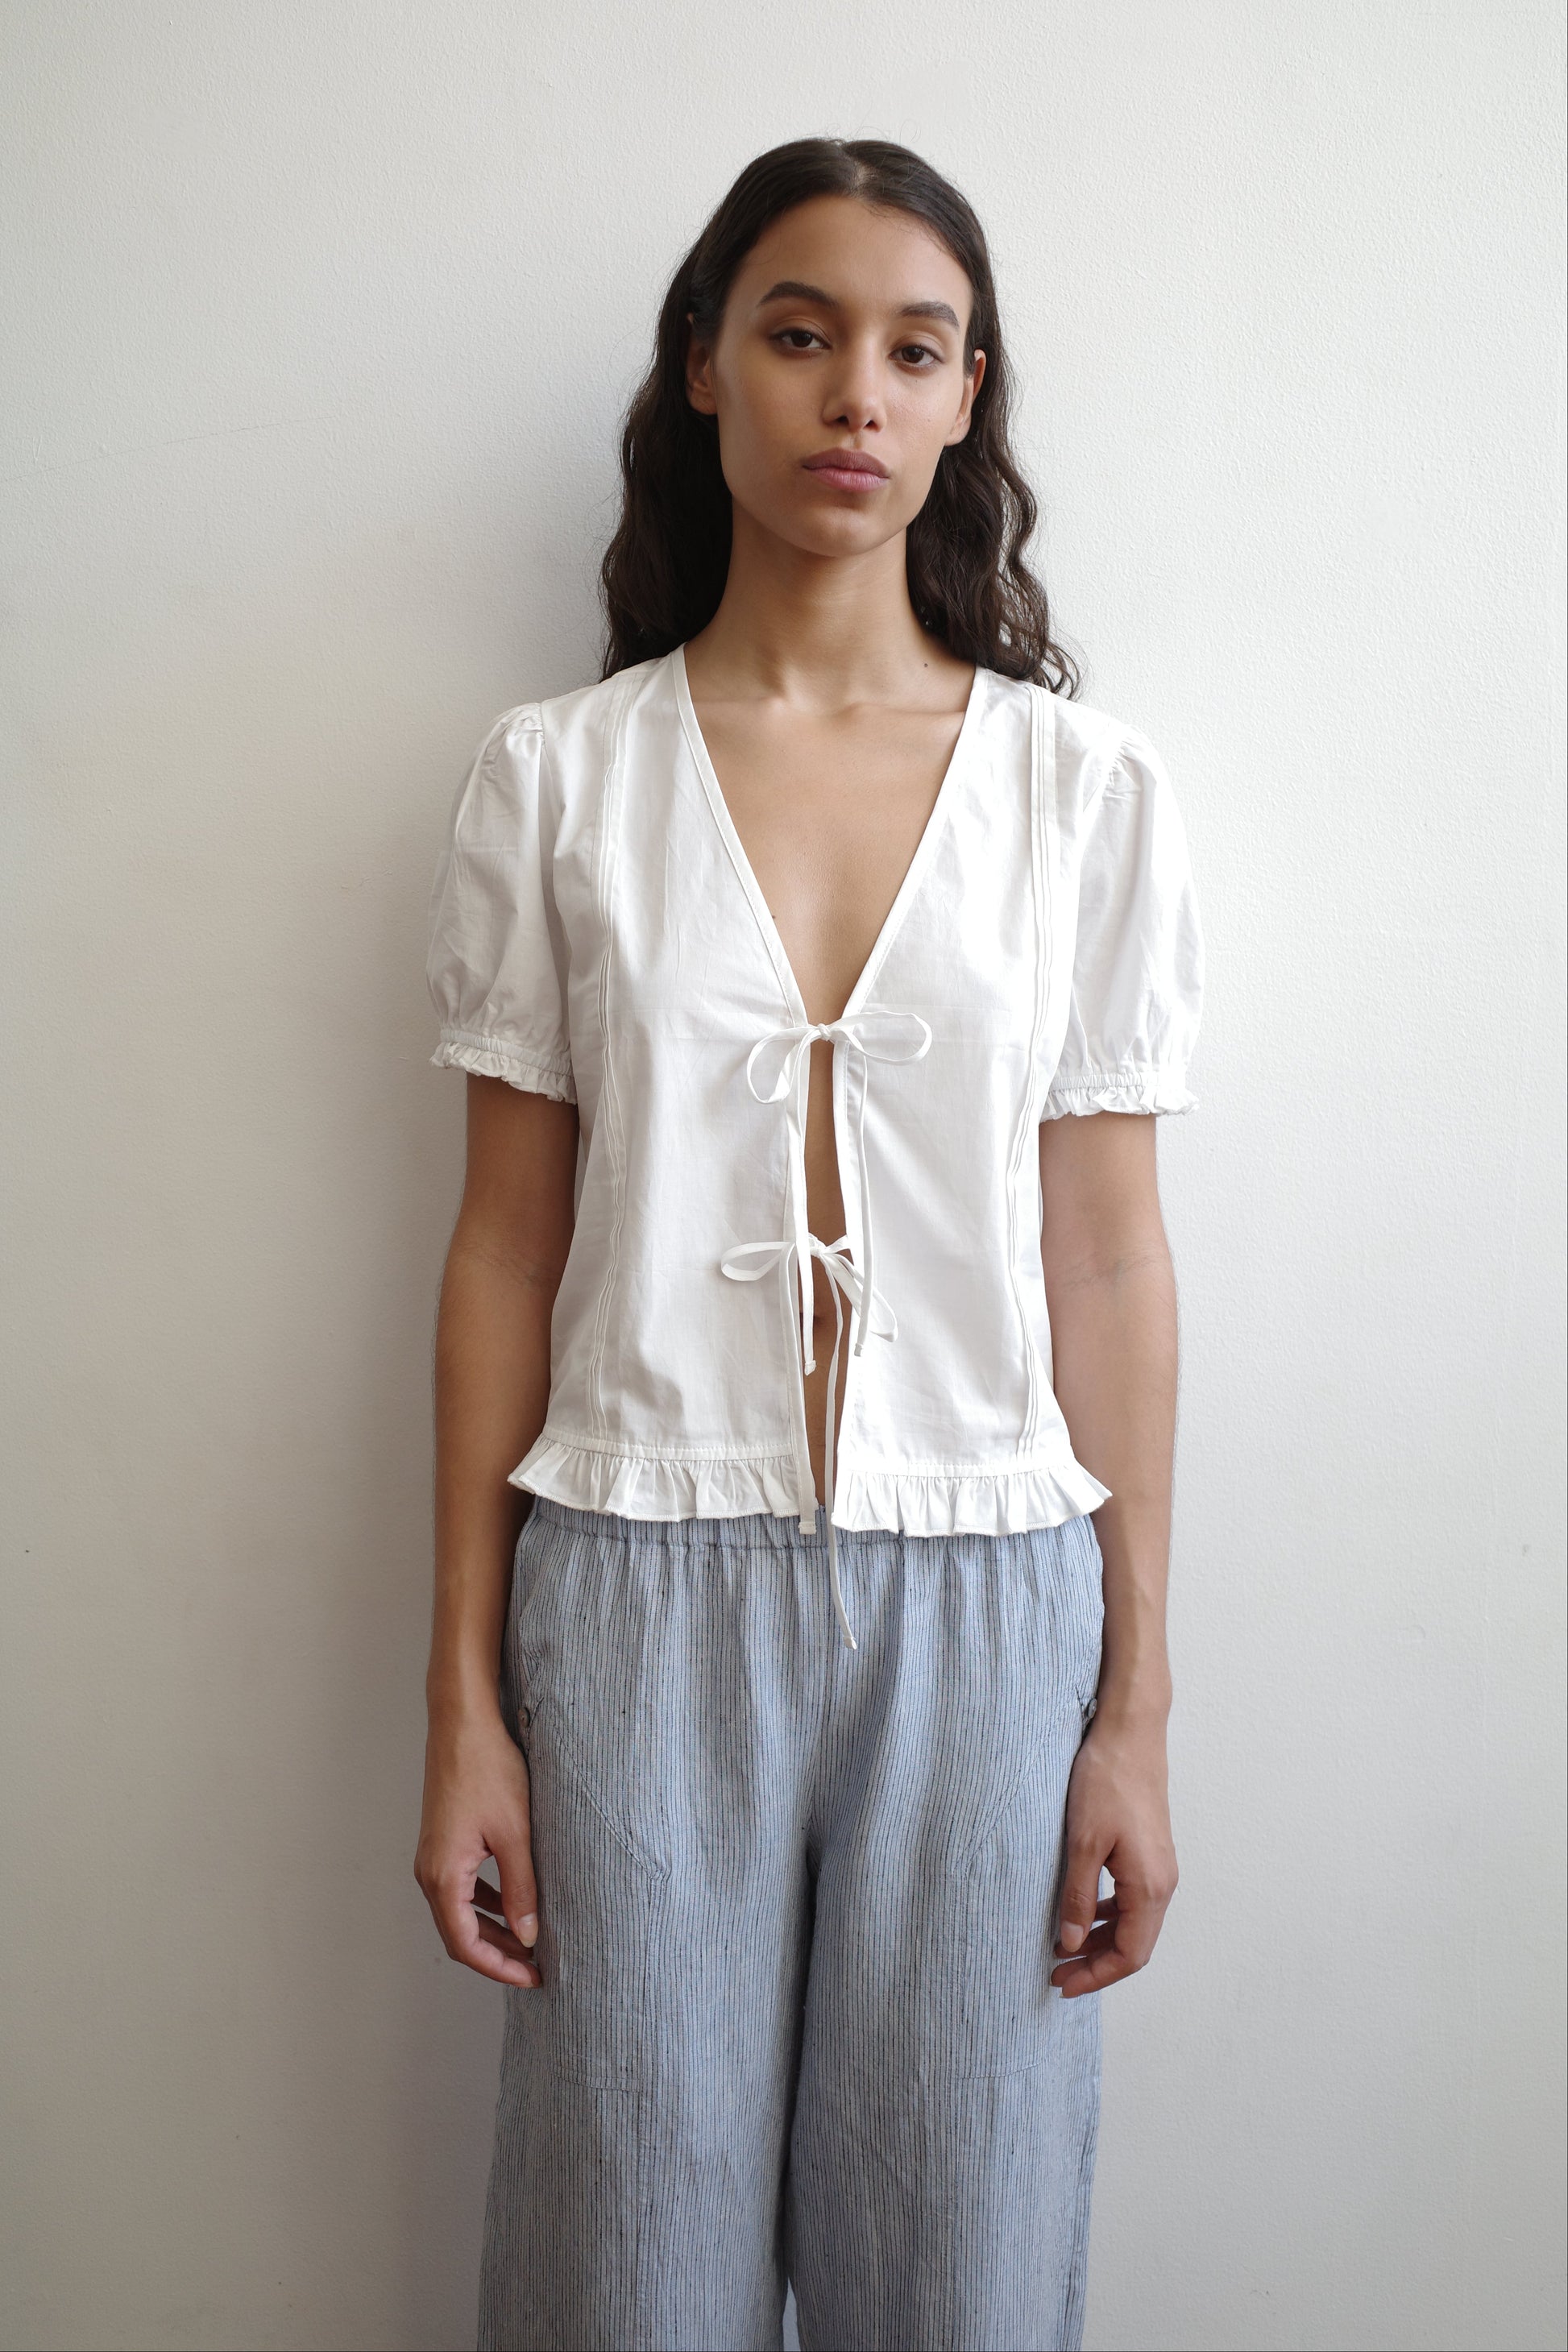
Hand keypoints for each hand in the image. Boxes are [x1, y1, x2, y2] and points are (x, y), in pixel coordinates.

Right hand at [415, 1702, 539, 1988]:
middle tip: (536, 1966)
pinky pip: (462, 1887)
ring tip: (530, 1940)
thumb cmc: (486, 1770)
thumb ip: (522, 1888)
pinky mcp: (444, 1842)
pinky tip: (514, 1902)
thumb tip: (529, 1935)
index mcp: (443, 1876)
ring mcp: (434, 1856)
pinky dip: (487, 1903)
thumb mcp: (515, 1833)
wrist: (462, 1723)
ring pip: (461, 1912)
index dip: (499, 1968)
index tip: (532, 1978)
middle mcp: (430, 1871)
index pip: (465, 1945)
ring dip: (493, 1930)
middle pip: (460, 1934)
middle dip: (498, 1955)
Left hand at [1051, 1704, 1177, 1996]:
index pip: (1129, 1955)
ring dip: (1100, 1941)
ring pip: (1133, 1924)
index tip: (1061, 1984)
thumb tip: (1069, 1944)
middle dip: (1096, 1965)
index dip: (1096, 1977)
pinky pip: (1132, 1900)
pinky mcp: (1150, 1852)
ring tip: (1062, 1947)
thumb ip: (1077, 1898)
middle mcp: (1163, 1883)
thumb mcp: (1082, 1843)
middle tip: (1057, 1973)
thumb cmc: (1107, 1781)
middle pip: (1135, 1946)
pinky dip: (1107, 1916)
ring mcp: (1159, 1868)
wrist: (1131, 1733)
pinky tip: (1081, 1912)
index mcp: (1150, 1887)